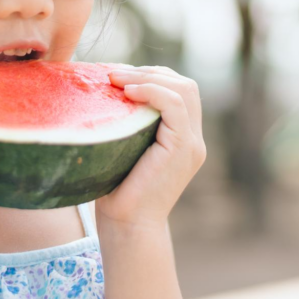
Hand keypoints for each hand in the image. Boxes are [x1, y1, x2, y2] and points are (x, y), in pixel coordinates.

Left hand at [99, 65, 206, 231]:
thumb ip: (127, 122)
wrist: (128, 227)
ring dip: (147, 77)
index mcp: (182, 138)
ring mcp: (192, 144)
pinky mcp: (184, 148)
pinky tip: (128, 92)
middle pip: (185, 85)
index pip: (178, 90)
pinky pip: (175, 105)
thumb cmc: (116, 192)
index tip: (117, 75)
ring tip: (116, 79)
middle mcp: (194, 139)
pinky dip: (152, 91)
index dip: (151, 75)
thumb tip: (104, 88)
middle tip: (114, 74)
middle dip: (149, 72)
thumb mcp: (123, 148)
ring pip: (184, 89)